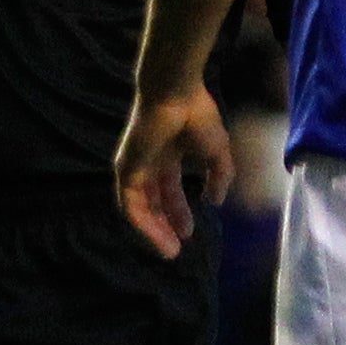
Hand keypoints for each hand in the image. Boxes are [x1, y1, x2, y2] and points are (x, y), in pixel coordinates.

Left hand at [113, 84, 233, 259]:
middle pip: (153, 200)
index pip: (169, 188)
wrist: (175, 93)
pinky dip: (143, 224)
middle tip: (177, 247)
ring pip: (139, 207)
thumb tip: (215, 202)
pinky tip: (158, 239)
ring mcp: (135, 165)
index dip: (179, 210)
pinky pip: (131, 205)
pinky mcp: (126, 169)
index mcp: (168, 152)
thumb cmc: (197, 115)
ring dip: (154, 231)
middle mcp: (148, 161)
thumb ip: (219, 177)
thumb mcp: (218, 152)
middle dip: (165, 224)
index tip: (190, 232)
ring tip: (170, 251)